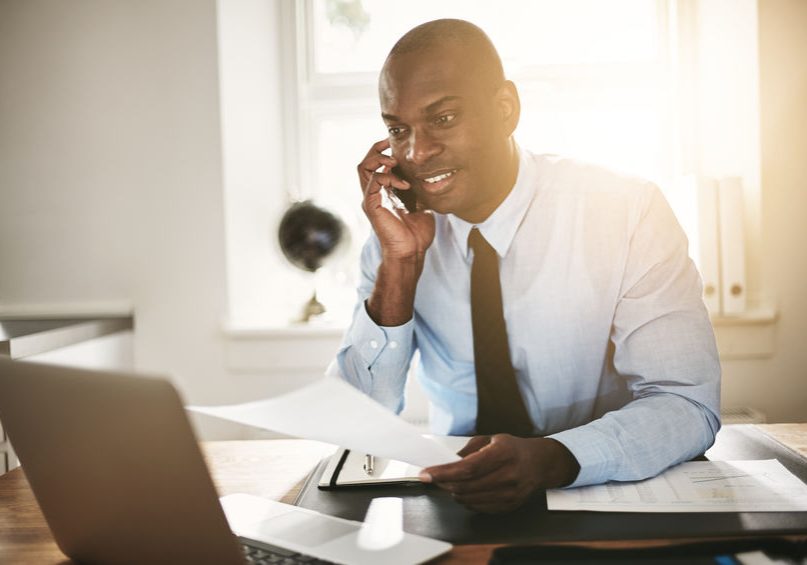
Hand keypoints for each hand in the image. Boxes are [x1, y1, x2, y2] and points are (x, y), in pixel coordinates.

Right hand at [357, 139, 434, 262]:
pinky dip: (387, 177)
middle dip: (376, 149)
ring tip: (394, 161)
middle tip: (391, 144)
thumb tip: (428, 176)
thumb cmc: (416, 233)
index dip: (382, 151)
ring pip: (363, 168)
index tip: (396, 143)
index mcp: (383, 192)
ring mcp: (370, 199)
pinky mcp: (371, 206)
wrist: (411, 252)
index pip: (375, 165)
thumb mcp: (421, 204)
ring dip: (378, 159)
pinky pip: (372, 182)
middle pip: (365, 162)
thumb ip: (418, 189)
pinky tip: (403, 184)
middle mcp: (373, 194)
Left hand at [419, 435, 579, 512]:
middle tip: (434, 477)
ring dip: (454, 492)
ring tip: (450, 483)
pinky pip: (479, 508)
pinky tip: (465, 491)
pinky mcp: (510, 506)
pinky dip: (467, 500)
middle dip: (444, 483)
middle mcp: (509, 475)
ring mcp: (511, 493)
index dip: (444, 473)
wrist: (541, 463)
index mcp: (503, 453)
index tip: (427, 473)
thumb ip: (468, 450)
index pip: (468, 468)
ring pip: (470, 500)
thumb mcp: (491, 439)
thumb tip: (446, 462)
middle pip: (467, 486)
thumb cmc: (514, 449)